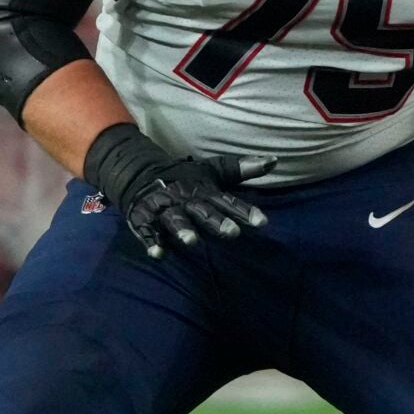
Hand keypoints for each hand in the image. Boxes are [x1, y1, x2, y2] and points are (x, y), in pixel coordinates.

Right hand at [81, 125, 270, 259]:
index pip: (227, 201)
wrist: (139, 174)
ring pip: (174, 220)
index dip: (244, 211)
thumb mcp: (212, 172)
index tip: (262, 222)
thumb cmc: (184, 179)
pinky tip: (157, 254)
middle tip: (232, 233)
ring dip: (183, 230)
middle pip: (203, 211)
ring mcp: (163, 209)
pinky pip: (146, 232)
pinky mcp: (144, 219)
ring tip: (192, 242)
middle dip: (216, 222)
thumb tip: (274, 160)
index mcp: (204, 192)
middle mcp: (185, 200)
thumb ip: (242, 169)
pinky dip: (151, 242)